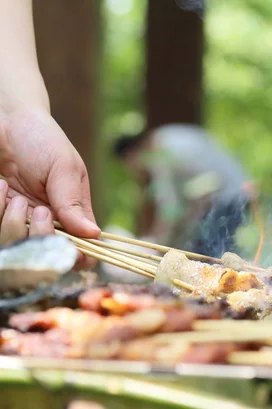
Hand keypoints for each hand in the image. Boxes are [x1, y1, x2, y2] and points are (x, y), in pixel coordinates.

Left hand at [0, 99, 99, 268]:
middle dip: (39, 237)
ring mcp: (17, 220)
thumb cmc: (41, 139)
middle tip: (39, 210)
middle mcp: (44, 223)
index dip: (77, 258)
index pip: (80, 249)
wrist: (6, 119)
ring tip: (13, 193)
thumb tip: (94, 234)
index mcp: (71, 214)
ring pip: (14, 245)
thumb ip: (73, 202)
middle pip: (45, 254)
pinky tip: (0, 186)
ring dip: (12, 222)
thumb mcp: (64, 167)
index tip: (70, 253)